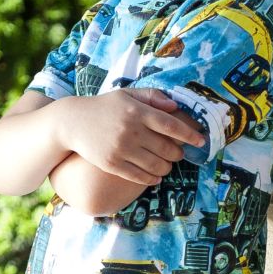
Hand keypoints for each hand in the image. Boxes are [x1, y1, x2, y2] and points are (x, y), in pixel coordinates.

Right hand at [56, 86, 205, 184]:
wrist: (72, 122)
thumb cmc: (104, 107)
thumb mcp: (126, 94)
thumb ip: (151, 96)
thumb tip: (175, 107)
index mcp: (137, 111)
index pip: (171, 125)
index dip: (189, 135)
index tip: (200, 140)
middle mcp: (131, 130)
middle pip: (167, 148)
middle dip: (178, 154)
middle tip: (179, 154)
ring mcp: (121, 148)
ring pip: (156, 166)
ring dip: (167, 168)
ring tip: (167, 165)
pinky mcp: (112, 164)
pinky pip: (139, 176)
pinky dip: (152, 179)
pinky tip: (155, 177)